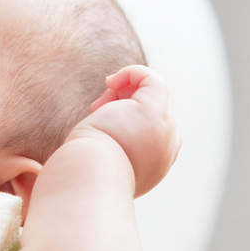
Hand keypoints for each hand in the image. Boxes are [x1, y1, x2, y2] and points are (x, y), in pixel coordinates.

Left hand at [73, 65, 179, 196]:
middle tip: (98, 112)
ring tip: (99, 107)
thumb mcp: (100, 167)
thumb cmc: (83, 175)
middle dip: (124, 103)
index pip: (153, 131)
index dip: (128, 119)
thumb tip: (98, 145)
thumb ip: (109, 156)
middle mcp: (166, 148)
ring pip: (152, 94)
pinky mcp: (154, 111)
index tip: (102, 127)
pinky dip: (131, 73)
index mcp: (156, 165)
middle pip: (152, 110)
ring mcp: (164, 129)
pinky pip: (153, 79)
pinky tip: (109, 82)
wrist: (88, 177)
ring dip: (123, 92)